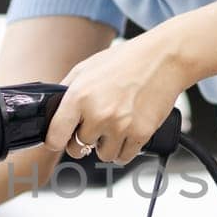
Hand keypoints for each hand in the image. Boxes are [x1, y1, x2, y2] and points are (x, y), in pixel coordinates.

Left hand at [44, 29, 191, 164]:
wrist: (164, 59)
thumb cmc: (126, 60)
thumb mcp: (87, 68)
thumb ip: (66, 90)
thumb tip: (53, 111)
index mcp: (79, 97)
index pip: (55, 136)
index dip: (55, 141)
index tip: (58, 141)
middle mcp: (98, 114)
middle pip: (78, 148)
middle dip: (83, 141)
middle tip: (93, 128)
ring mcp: (120, 126)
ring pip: (103, 155)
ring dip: (106, 146)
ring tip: (114, 127)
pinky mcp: (141, 133)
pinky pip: (124, 157)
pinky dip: (124, 149)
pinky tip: (127, 133)